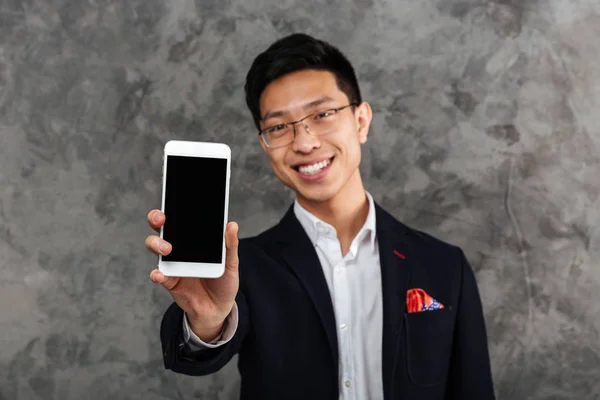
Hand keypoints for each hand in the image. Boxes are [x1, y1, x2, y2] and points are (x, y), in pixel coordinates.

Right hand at [145, 210, 238, 341]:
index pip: (181, 219)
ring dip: (157, 244)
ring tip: (167, 249)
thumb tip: (232, 224)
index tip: (174, 201)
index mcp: (194, 239)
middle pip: (162, 228)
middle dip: (157, 219)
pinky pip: (158, 274)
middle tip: (162, 220)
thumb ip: (230, 245)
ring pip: (155, 246)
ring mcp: (173, 262)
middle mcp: (180, 247)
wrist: (218, 308)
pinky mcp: (169, 280)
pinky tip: (160, 274)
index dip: (174, 207)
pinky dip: (157, 274)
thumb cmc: (223, 281)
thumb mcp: (231, 263)